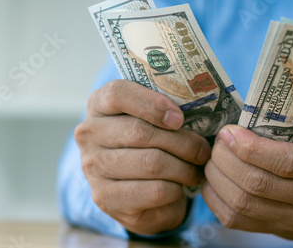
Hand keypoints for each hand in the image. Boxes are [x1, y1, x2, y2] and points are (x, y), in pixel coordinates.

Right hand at [75, 80, 210, 234]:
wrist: (134, 193)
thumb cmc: (149, 145)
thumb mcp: (151, 120)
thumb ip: (165, 108)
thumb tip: (200, 108)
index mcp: (98, 104)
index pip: (118, 94)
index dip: (152, 104)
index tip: (180, 118)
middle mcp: (88, 133)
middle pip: (141, 132)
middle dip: (182, 142)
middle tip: (203, 150)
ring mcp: (92, 167)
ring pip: (152, 163)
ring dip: (184, 168)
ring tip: (197, 169)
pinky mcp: (105, 198)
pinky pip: (154, 191)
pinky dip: (176, 189)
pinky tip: (180, 188)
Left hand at [202, 125, 292, 239]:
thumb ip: (292, 129)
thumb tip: (240, 122)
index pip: (287, 161)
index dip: (250, 147)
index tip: (229, 131)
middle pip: (258, 184)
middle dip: (227, 159)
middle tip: (218, 142)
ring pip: (243, 204)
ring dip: (218, 178)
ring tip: (213, 159)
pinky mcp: (281, 232)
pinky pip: (237, 220)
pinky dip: (216, 198)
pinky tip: (213, 181)